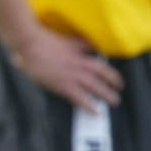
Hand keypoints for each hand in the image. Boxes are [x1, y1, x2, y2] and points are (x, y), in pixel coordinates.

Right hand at [8, 25, 122, 112]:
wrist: (31, 44)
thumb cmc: (42, 40)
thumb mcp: (64, 38)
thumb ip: (76, 42)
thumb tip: (86, 44)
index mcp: (79, 51)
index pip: (98, 59)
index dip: (108, 67)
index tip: (113, 73)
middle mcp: (80, 63)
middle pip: (103, 73)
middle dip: (114, 81)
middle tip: (120, 88)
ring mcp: (73, 74)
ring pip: (96, 86)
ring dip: (107, 94)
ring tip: (115, 101)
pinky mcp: (63, 85)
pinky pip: (80, 98)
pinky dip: (89, 105)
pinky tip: (96, 112)